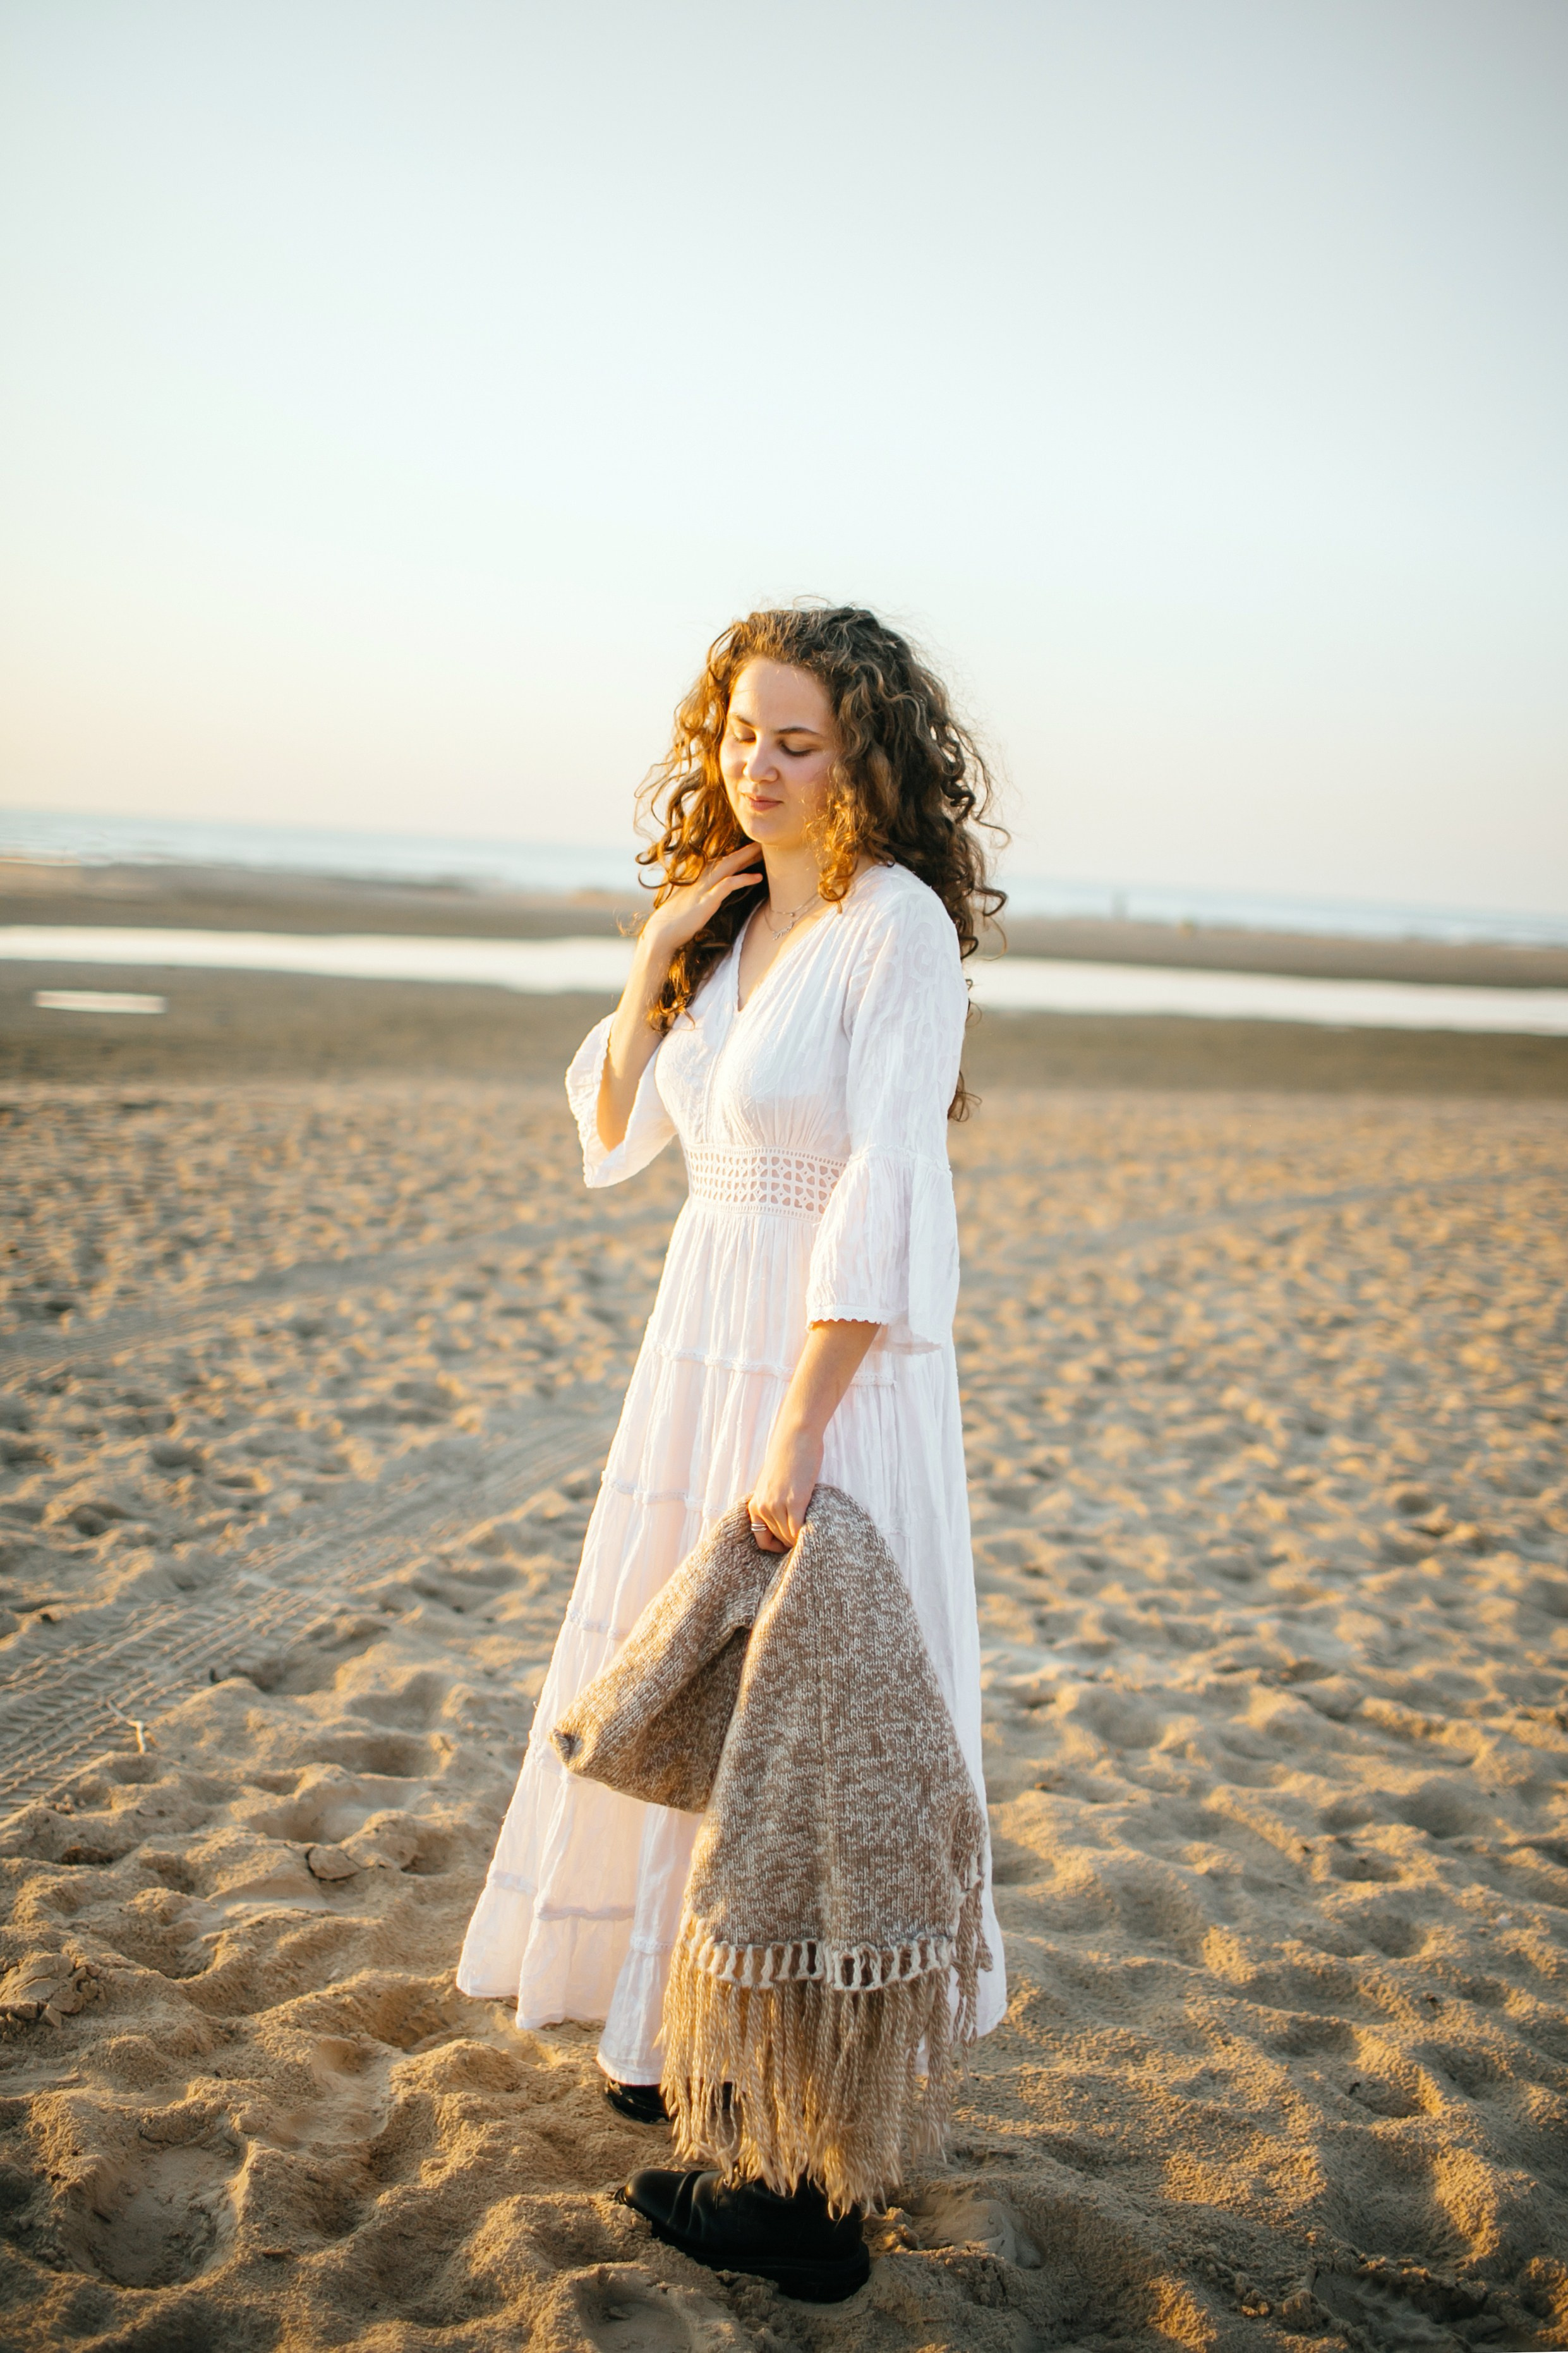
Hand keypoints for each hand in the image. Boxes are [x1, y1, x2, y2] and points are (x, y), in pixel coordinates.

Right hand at [641, 842, 762, 961]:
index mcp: (700, 876)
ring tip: (764, 851)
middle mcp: (702, 877)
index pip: (722, 860)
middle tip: (766, 843)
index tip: (756, 848)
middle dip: (747, 849)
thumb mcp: (693, 900)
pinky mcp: (706, 900)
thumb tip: (716, 891)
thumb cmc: (677, 918)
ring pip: (728, 865)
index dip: (739, 853)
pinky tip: (757, 877)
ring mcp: (704, 887)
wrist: (662, 931)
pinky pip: (727, 885)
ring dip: (747, 856)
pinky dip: (743, 879)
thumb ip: (704, 892)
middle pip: (728, 858)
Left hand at [746, 1413, 822, 1553]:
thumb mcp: (773, 1484)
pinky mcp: (795, 1500)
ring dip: (800, 1539)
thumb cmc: (788, 1457)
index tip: (789, 1543)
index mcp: (755, 1503)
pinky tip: (814, 1529)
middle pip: (778, 1538)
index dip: (775, 1546)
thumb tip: (787, 1521)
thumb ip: (774, 1502)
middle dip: (791, 1541)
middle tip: (805, 1537)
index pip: (760, 1539)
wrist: (795, 1437)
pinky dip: (806, 1534)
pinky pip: (798, 1529)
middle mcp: (763, 1506)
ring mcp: (778, 1504)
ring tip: (812, 1532)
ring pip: (788, 1536)